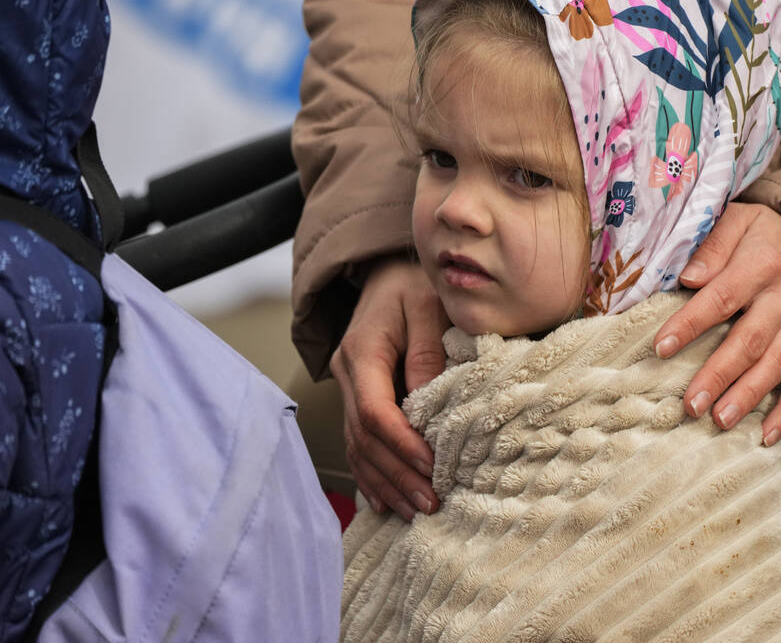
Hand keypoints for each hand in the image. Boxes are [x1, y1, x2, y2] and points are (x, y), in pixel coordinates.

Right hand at [331, 255, 449, 518]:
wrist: (389, 270)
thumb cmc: (415, 283)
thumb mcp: (428, 305)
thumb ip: (429, 351)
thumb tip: (430, 402)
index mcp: (362, 351)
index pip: (375, 411)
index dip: (403, 445)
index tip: (433, 468)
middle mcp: (347, 374)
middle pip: (364, 438)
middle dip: (398, 474)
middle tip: (431, 504)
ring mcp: (347, 387)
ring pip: (358, 446)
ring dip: (386, 482)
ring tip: (416, 511)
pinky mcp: (357, 396)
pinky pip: (358, 443)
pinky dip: (372, 475)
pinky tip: (387, 502)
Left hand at [654, 204, 780, 445]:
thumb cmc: (763, 232)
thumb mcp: (739, 218)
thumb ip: (713, 244)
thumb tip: (689, 277)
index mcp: (762, 264)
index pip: (721, 298)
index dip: (690, 324)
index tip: (660, 348)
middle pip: (749, 341)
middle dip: (719, 375)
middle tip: (691, 404)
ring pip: (775, 366)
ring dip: (748, 397)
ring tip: (719, 421)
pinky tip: (766, 437)